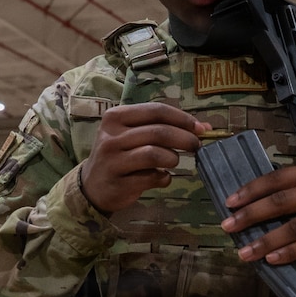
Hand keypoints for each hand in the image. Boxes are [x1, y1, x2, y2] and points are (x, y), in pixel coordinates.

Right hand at [80, 102, 209, 213]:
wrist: (92, 185)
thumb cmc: (119, 155)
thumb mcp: (132, 134)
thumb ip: (162, 127)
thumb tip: (204, 127)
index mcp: (116, 117)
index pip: (156, 110)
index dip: (182, 118)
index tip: (200, 128)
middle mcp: (111, 136)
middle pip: (158, 132)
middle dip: (185, 139)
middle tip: (196, 146)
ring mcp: (112, 160)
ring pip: (154, 154)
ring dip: (173, 159)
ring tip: (173, 162)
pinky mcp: (118, 183)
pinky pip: (151, 178)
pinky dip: (164, 178)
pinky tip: (162, 177)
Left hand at [221, 159, 295, 264]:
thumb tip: (257, 205)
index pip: (279, 178)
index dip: (252, 190)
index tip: (230, 202)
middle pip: (281, 200)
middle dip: (250, 215)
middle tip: (227, 226)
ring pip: (294, 226)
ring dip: (265, 241)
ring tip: (244, 252)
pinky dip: (289, 252)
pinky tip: (272, 259)